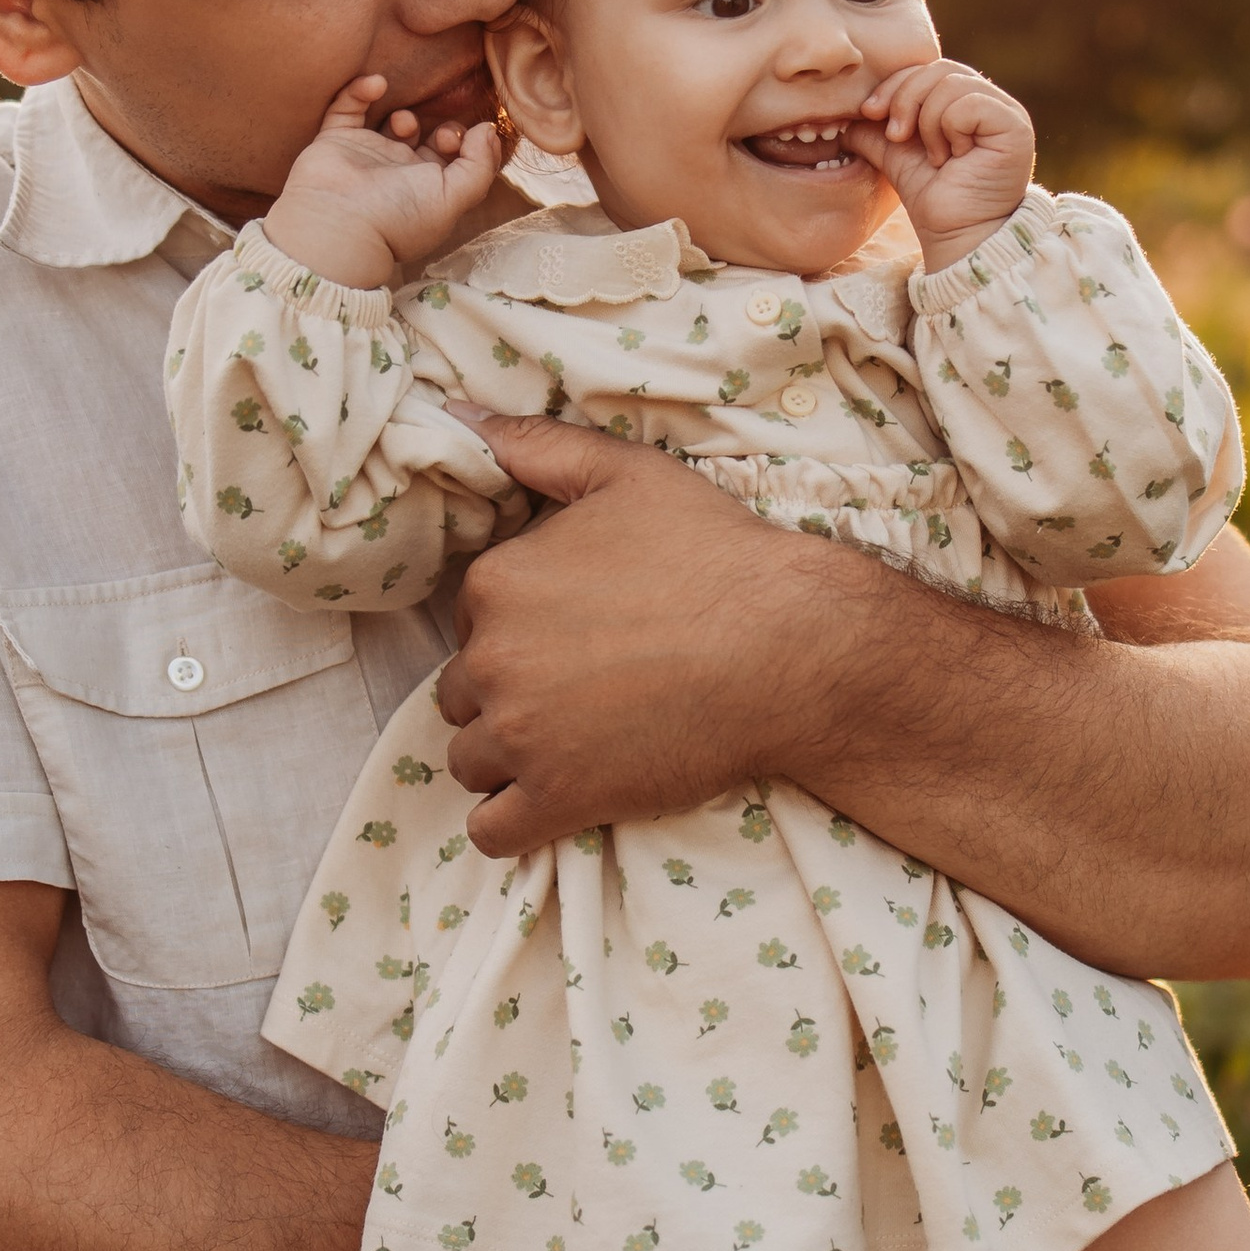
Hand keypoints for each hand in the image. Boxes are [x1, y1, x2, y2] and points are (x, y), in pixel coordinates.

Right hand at [262, 72, 504, 290]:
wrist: (338, 222)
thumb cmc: (399, 215)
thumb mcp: (454, 197)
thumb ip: (480, 165)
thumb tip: (487, 130)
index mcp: (429, 192)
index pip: (457, 162)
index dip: (466, 145)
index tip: (457, 143)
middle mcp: (400, 174)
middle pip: (430, 139)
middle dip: (442, 129)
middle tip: (440, 134)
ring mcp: (367, 156)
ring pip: (392, 123)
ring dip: (406, 116)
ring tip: (404, 123)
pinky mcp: (335, 141)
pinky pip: (347, 107)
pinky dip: (360, 90)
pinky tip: (375, 84)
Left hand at [435, 415, 862, 854]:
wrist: (792, 647)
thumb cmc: (717, 555)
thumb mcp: (626, 473)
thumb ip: (535, 444)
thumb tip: (457, 419)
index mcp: (497, 582)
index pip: (470, 620)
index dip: (519, 627)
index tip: (576, 634)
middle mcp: (493, 660)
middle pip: (463, 692)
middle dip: (508, 694)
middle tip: (583, 690)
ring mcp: (521, 737)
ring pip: (471, 760)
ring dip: (508, 758)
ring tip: (576, 742)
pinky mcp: (559, 800)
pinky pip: (493, 830)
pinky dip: (512, 822)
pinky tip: (549, 804)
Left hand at [847, 57, 1033, 269]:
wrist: (955, 235)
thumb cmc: (934, 197)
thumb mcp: (896, 154)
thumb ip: (874, 130)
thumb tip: (841, 116)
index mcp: (965, 100)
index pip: (927, 69)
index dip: (895, 84)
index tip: (870, 112)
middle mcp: (990, 101)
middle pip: (938, 69)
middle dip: (905, 99)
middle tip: (896, 135)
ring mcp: (1007, 111)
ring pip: (951, 84)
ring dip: (928, 122)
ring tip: (935, 156)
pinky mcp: (1015, 126)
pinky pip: (969, 103)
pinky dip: (950, 129)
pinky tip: (954, 157)